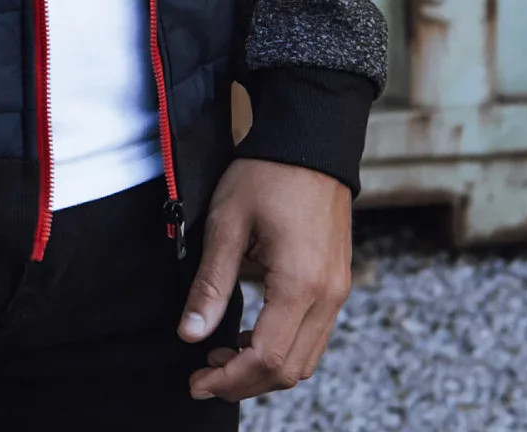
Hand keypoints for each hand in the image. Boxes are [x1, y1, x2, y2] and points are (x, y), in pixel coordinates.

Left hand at [178, 157, 351, 402]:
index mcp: (300, 283)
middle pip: (289, 370)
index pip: (267, 358)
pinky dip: (282, 349)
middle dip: (244, 383)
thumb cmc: (266, 174)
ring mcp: (338, 292)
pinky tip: (249, 337)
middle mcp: (327, 296)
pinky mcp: (337, 284)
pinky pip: (313, 337)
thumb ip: (211, 283)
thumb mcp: (227, 223)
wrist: (310, 143)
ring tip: (220, 357)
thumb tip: (189, 334)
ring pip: (305, 360)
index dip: (230, 379)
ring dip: (263, 370)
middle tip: (203, 376)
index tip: (196, 382)